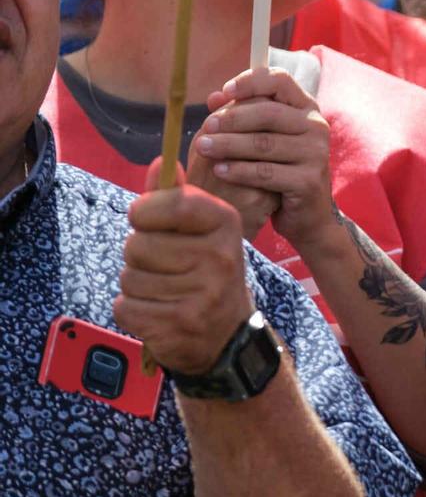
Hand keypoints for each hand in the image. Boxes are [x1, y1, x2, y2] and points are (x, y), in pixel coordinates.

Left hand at [117, 162, 254, 374]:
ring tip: (165, 291)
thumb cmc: (205, 272)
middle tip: (165, 266)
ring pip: (129, 277)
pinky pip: (126, 307)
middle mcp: (220, 256)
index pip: (171, 202)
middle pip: (137, 244)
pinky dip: (133, 311)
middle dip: (139, 255)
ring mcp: (202, 294)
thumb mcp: (201, 230)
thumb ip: (176, 198)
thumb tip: (160, 163)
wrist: (228, 334)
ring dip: (136, 285)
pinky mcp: (178, 325)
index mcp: (226, 224)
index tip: (146, 221)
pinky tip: (159, 312)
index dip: (145, 211)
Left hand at [190, 69, 336, 250]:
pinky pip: (266, 172)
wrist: (306, 213)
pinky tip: (219, 170)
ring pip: (264, 143)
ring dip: (229, 144)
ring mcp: (316, 154)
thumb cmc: (280, 169)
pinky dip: (239, 170)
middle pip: (269, 112)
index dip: (250, 82)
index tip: (224, 92)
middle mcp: (316, 126)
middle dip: (232, 118)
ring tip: (203, 147)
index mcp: (306, 108)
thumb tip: (214, 98)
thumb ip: (244, 116)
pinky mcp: (308, 181)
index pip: (280, 80)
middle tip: (206, 126)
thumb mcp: (265, 137)